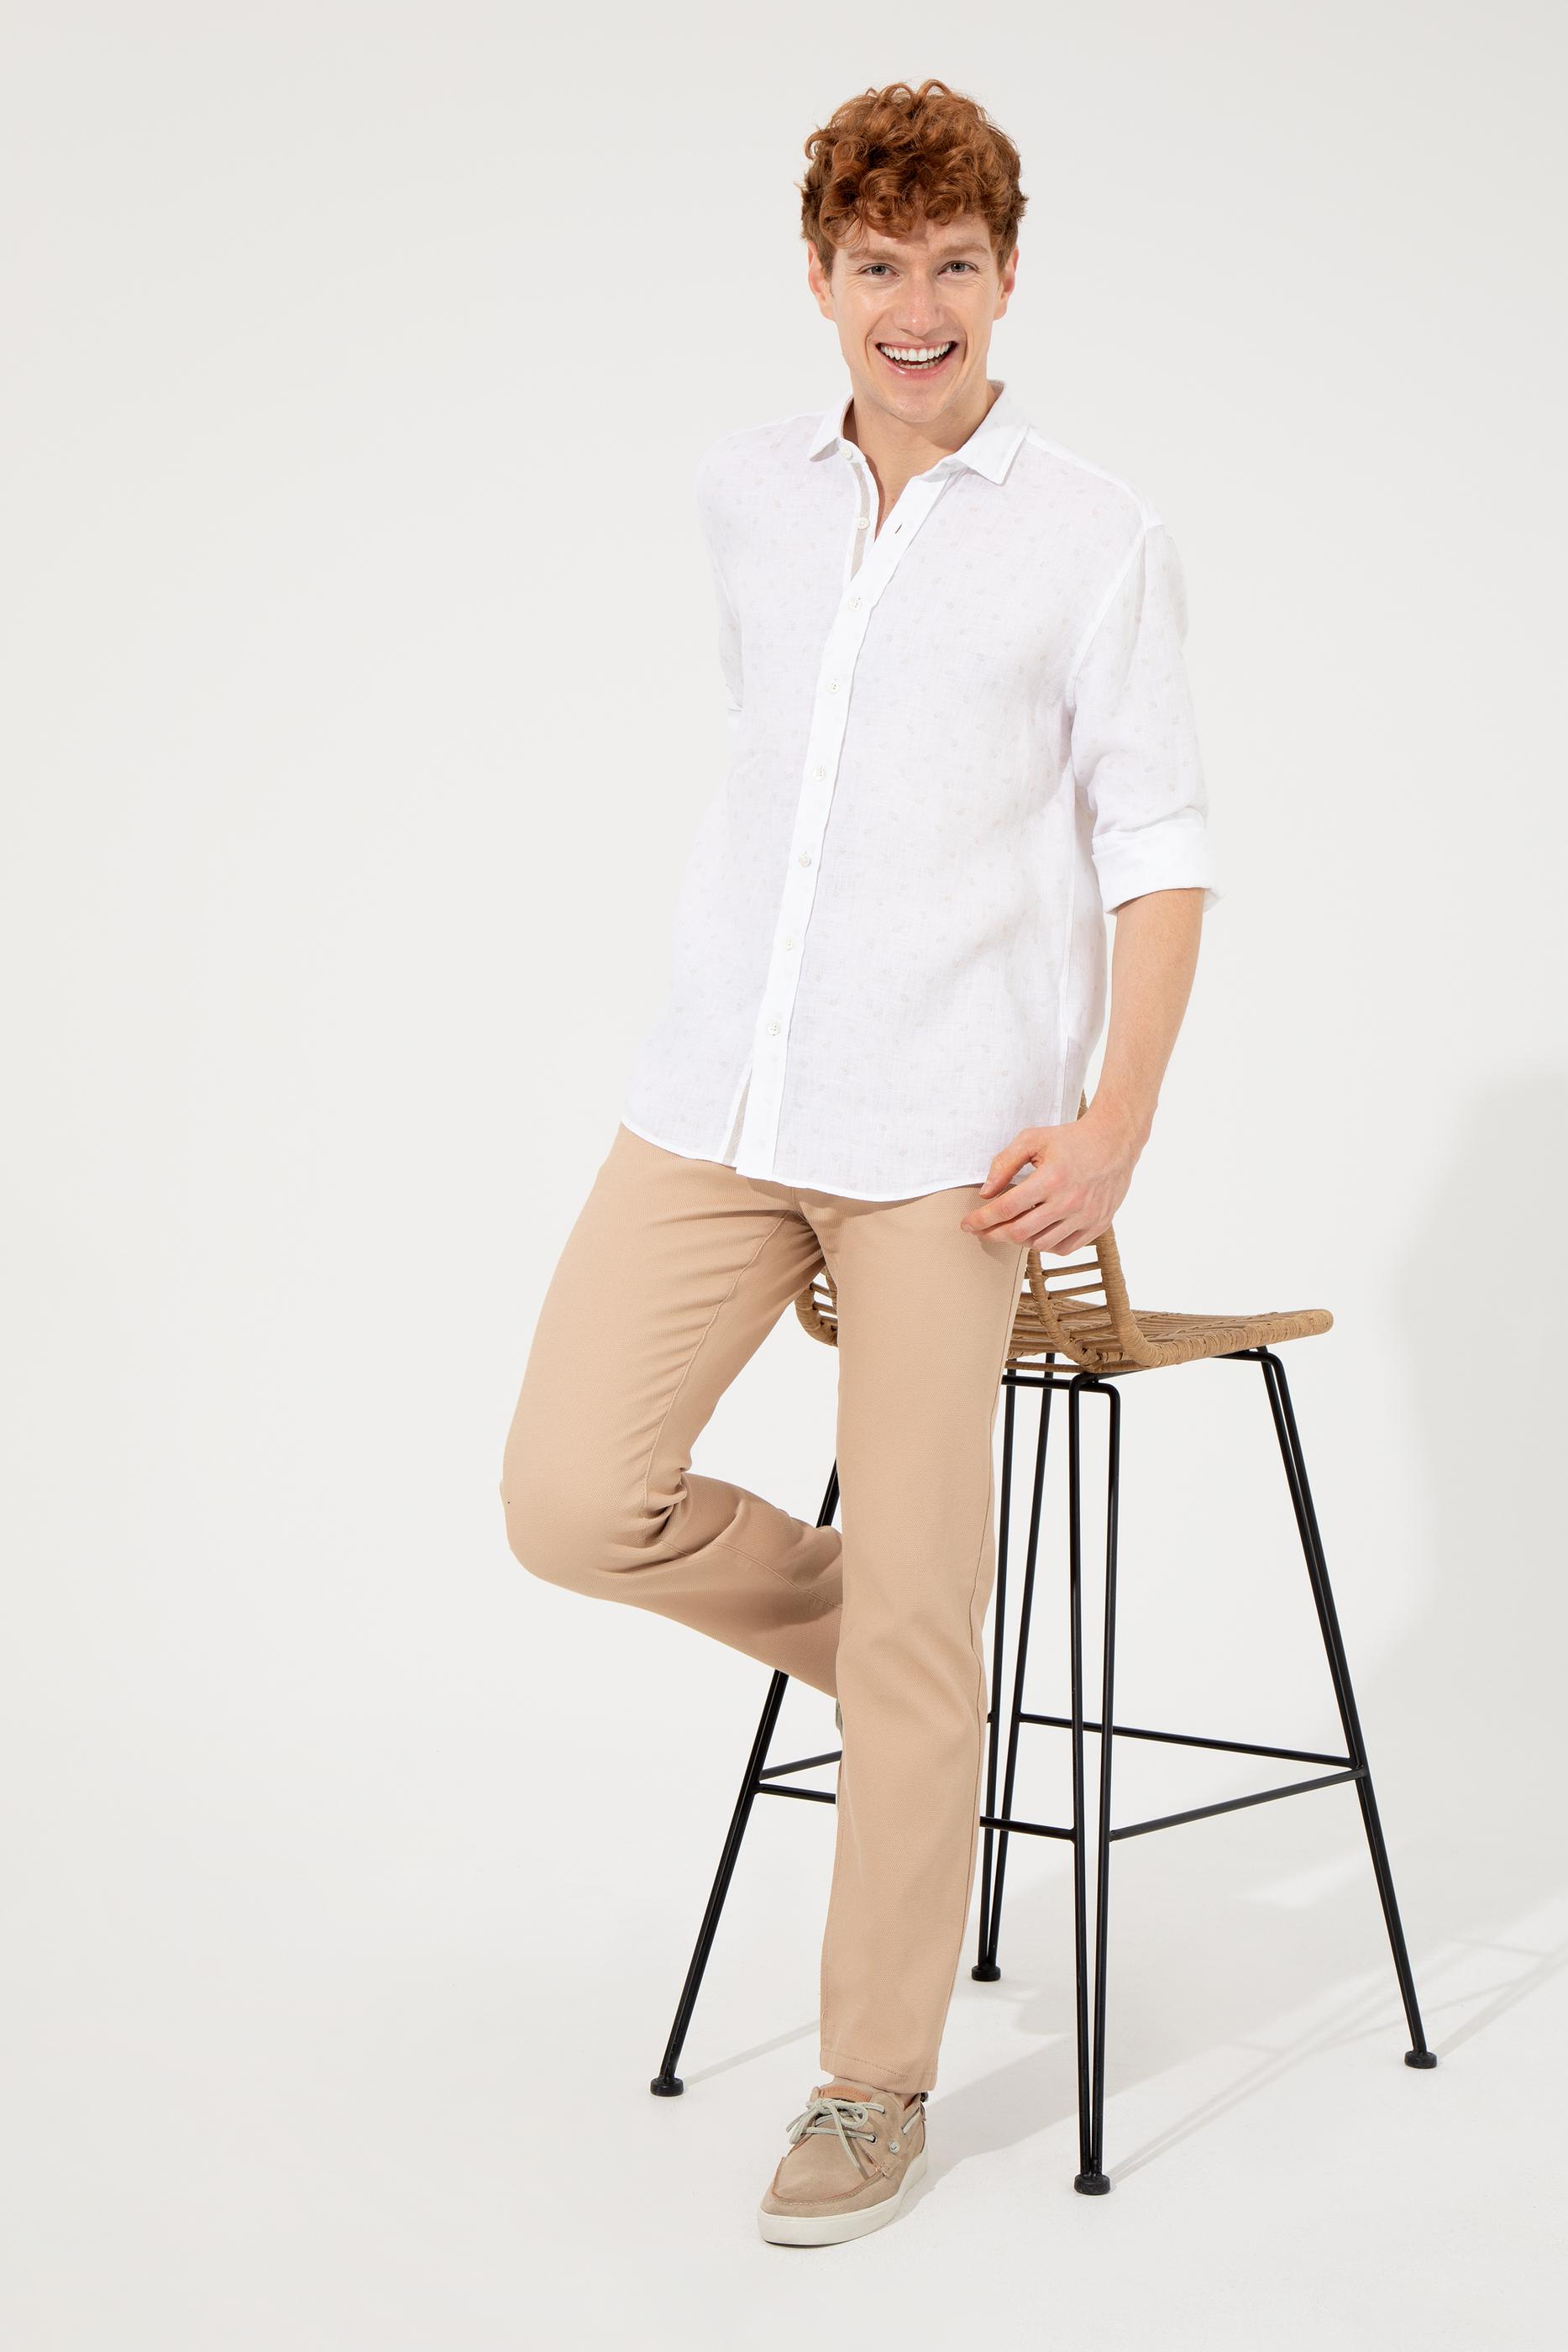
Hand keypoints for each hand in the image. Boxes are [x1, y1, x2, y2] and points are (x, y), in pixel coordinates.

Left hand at [959, 1108, 1142, 1253]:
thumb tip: (985, 1193)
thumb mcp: (1032, 1139)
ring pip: (1041, 1244)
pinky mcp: (1098, 1225)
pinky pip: (1065, 1248)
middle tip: (981, 1231)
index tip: (967, 1224)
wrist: (1115, 1141)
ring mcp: (1085, 1217)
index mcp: (1051, 1179)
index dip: (982, 1219)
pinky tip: (1038, 1233)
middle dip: (993, 1234)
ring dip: (1019, 1240)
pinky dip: (1046, 1245)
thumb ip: (1004, 1163)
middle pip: (1020, 1232)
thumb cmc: (1071, 1138)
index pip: (1006, 1208)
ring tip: (1011, 1228)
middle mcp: (1069, 1202)